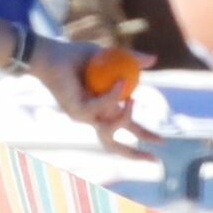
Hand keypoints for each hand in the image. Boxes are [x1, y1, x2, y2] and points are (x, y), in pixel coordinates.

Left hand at [30, 37, 159, 158]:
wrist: (50, 54)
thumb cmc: (75, 55)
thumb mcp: (111, 55)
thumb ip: (131, 59)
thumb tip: (154, 59)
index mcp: (103, 106)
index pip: (125, 127)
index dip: (143, 136)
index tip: (161, 143)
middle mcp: (93, 115)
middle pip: (113, 144)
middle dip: (133, 154)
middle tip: (154, 158)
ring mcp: (83, 115)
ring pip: (110, 129)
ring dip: (125, 118)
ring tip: (132, 99)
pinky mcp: (76, 110)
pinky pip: (99, 108)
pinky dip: (112, 97)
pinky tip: (121, 83)